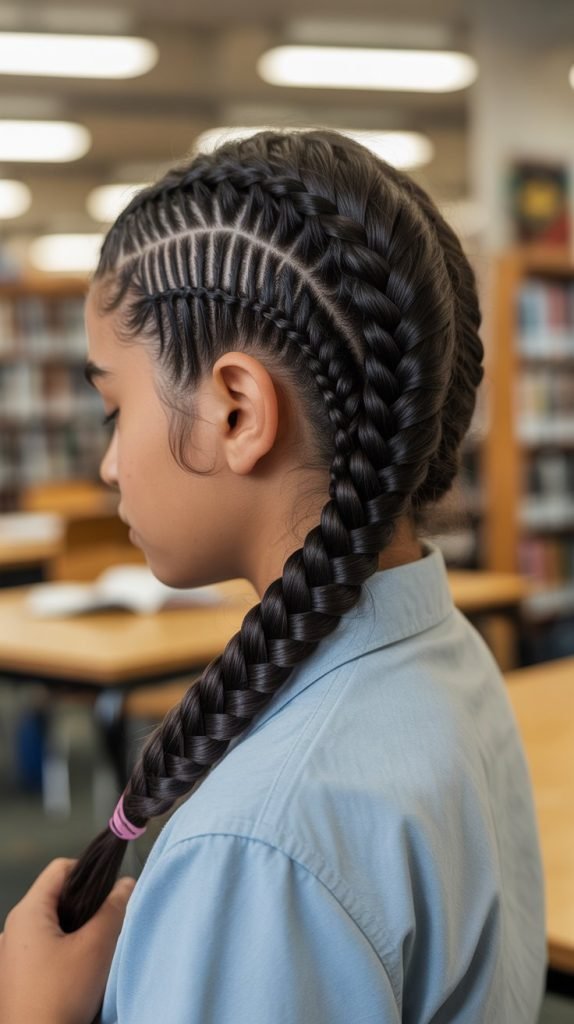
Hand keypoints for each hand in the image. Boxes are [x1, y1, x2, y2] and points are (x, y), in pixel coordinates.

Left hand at [0, 857, 134, 1023]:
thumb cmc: (62, 994)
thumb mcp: (96, 948)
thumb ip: (114, 908)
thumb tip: (126, 882)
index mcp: (27, 911)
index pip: (61, 868)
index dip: (90, 873)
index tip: (111, 895)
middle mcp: (12, 927)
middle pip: (56, 897)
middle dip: (86, 906)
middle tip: (108, 924)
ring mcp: (9, 954)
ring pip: (51, 924)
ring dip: (76, 930)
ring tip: (95, 949)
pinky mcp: (13, 977)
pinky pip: (42, 947)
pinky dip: (62, 950)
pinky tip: (77, 971)